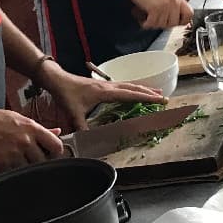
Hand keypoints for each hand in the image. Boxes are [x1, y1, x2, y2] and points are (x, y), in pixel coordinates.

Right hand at [0, 102, 63, 168]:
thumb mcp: (18, 118)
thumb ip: (40, 128)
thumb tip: (57, 131)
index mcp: (32, 127)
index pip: (56, 145)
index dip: (56, 153)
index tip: (51, 156)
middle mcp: (25, 140)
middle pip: (44, 161)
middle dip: (41, 164)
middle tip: (33, 162)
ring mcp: (14, 153)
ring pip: (30, 169)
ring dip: (26, 169)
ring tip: (18, 164)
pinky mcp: (1, 163)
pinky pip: (13, 174)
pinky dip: (12, 173)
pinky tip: (7, 166)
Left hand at [41, 67, 164, 131]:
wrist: (58, 79)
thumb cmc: (66, 94)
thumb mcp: (73, 113)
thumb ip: (81, 127)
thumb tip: (88, 142)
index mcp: (104, 92)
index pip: (129, 94)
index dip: (146, 97)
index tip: (159, 99)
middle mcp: (108, 86)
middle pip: (133, 88)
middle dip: (150, 92)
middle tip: (164, 97)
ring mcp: (106, 83)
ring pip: (129, 85)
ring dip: (143, 88)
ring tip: (156, 91)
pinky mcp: (102, 84)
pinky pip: (123, 86)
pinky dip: (133, 88)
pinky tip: (136, 91)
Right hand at [129, 0, 192, 29]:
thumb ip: (173, 5)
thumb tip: (177, 19)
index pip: (189, 15)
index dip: (182, 21)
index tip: (175, 22)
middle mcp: (173, 2)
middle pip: (174, 23)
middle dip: (163, 24)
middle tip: (155, 19)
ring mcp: (165, 5)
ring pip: (162, 25)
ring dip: (153, 23)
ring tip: (148, 17)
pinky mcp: (155, 8)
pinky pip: (152, 23)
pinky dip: (146, 23)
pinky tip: (143, 19)